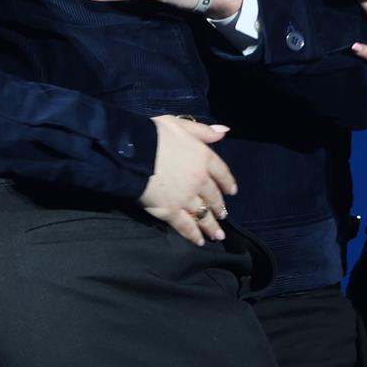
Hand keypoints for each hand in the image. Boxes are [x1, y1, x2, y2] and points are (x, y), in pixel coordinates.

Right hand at [141, 115, 238, 244]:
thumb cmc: (154, 135)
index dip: (228, 182)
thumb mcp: (180, 124)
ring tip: (217, 234)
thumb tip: (224, 132)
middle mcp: (199, 180)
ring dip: (211, 225)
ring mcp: (186, 198)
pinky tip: (199, 241)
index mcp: (203, 157)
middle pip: (214, 196)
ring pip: (203, 214)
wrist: (134, 153)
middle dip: (220, 207)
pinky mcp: (171, 211)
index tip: (232, 191)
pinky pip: (185, 226)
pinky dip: (193, 234)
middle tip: (224, 214)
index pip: (222, 172)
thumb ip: (203, 131)